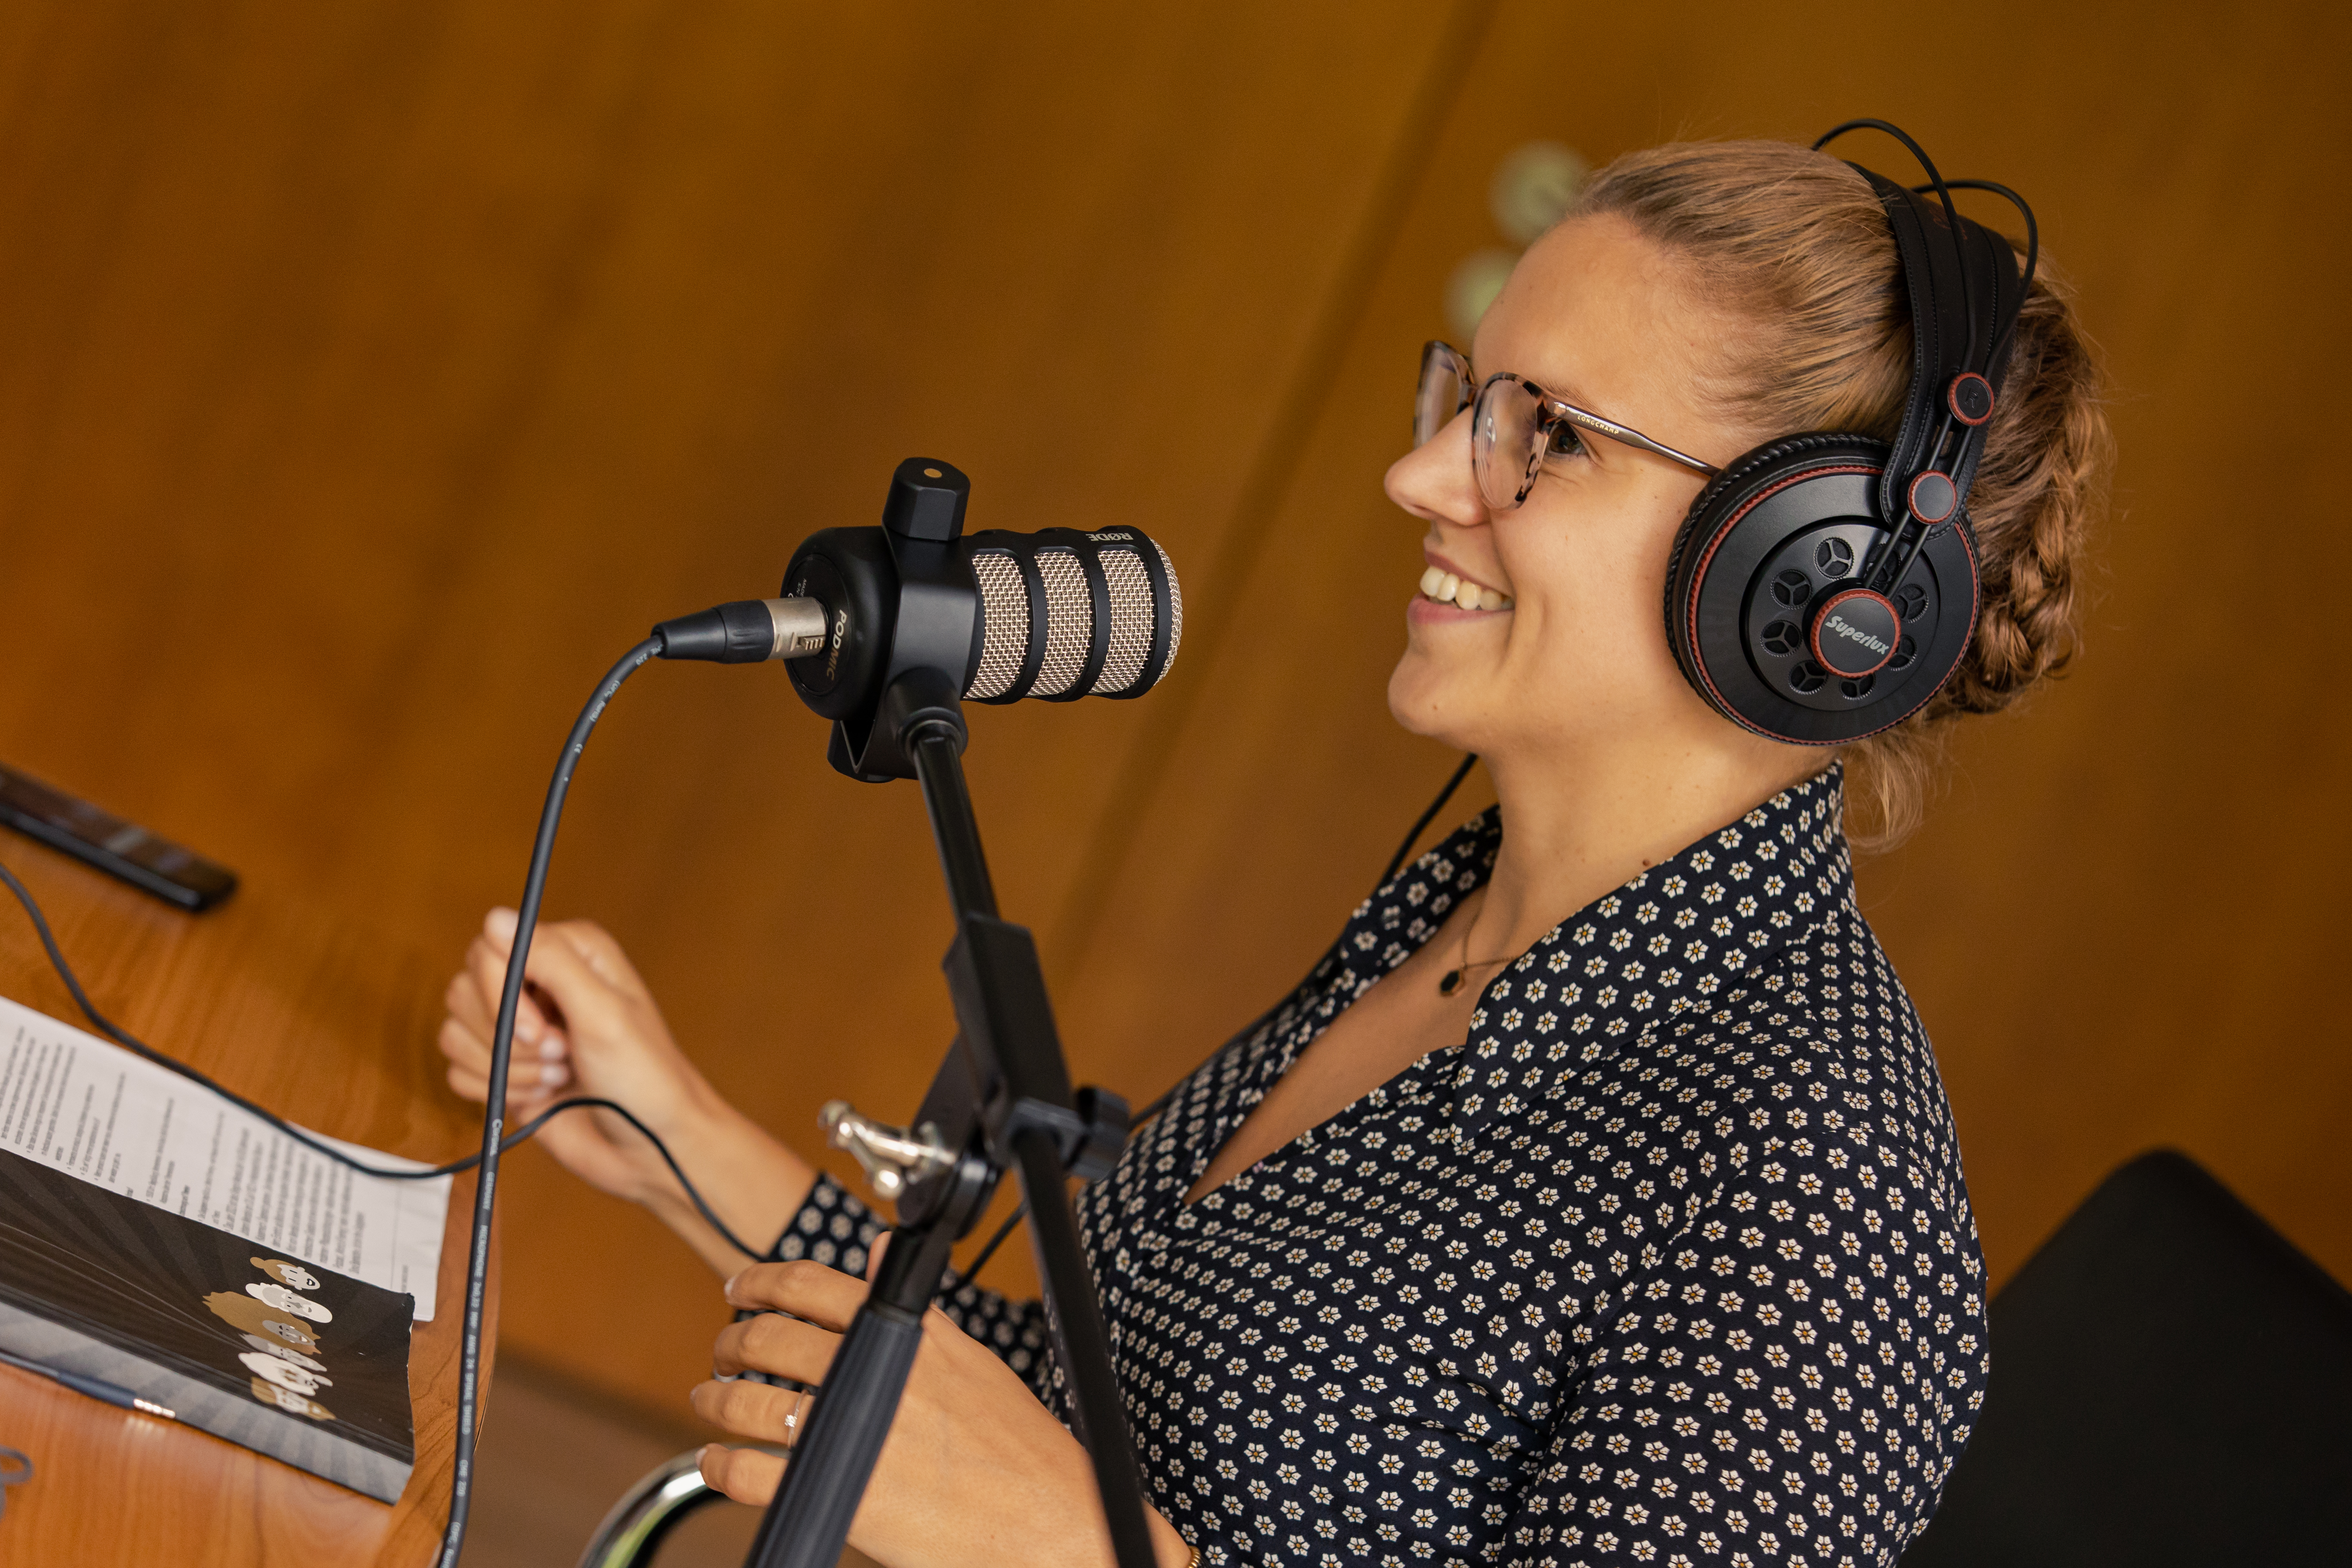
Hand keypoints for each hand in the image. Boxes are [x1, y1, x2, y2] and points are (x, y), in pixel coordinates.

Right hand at [438, 908, 813, 1270]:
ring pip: (456, 1032)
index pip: (489, 950)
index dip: (502, 995)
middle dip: (507, 1038)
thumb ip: (549, 960)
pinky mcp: (504, 1068)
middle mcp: (540, 983)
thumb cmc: (644, 1079)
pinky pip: (458, 1071)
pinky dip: (496, 1089)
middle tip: (561, 1055)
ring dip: (506, 1067)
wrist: (649, 1149)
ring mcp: (519, 1028)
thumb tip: (495, 917)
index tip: (539, 1032)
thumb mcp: (603, 1013)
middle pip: (465, 990)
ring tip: (559, 1076)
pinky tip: (541, 1095)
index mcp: (570, 954)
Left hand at [693, 1260, 1193, 1567]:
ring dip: (717, 1399)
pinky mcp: (837, 1490)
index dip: (763, 1281)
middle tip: (723, 1349)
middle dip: (731, 1340)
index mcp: (905, 1333)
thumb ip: (915, 1306)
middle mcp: (874, 1372)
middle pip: (769, 1337)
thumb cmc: (1018, 1447)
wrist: (1044, 1520)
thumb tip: (879, 1251)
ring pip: (749, 1401)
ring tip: (712, 1401)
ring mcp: (851, 1431)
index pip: (814, 1285)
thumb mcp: (969, 1357)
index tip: (741, 1286)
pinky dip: (722, 1464)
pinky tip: (718, 1461)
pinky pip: (751, 1473)